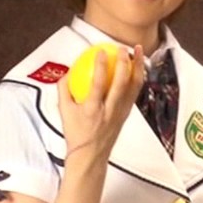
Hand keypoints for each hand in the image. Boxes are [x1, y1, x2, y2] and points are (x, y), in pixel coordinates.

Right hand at [56, 45, 144, 163]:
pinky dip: (138, 76)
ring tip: (137, 50)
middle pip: (121, 83)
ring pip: (134, 86)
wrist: (91, 155)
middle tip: (122, 48)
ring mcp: (121, 112)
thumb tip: (67, 71)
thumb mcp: (64, 112)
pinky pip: (135, 91)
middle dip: (124, 62)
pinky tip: (138, 65)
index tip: (101, 51)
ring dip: (137, 66)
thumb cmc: (76, 133)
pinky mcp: (127, 113)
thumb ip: (64, 89)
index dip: (100, 66)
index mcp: (92, 110)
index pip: (98, 84)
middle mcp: (109, 111)